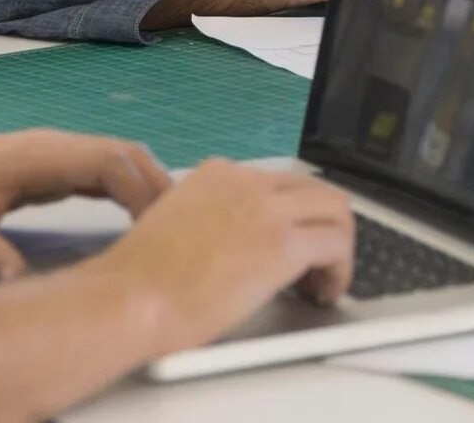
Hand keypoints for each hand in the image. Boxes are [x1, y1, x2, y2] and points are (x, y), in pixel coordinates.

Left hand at [0, 130, 169, 280]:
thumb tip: (22, 285)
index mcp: (37, 155)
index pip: (108, 163)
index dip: (141, 192)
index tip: (161, 229)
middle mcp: (51, 146)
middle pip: (123, 154)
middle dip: (158, 186)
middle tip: (184, 228)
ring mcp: (49, 153)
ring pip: (114, 159)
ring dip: (145, 185)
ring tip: (169, 225)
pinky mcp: (44, 167)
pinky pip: (98, 170)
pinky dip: (124, 188)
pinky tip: (134, 215)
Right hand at [98, 158, 355, 356]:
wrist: (132, 297)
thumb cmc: (140, 278)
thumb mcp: (175, 225)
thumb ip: (210, 221)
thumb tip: (234, 243)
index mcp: (218, 175)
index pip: (277, 185)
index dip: (291, 218)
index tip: (288, 249)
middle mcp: (247, 182)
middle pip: (314, 190)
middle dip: (324, 226)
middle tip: (319, 264)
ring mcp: (268, 209)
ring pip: (335, 210)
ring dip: (339, 245)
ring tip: (325, 280)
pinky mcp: (284, 243)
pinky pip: (336, 246)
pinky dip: (341, 269)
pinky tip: (325, 292)